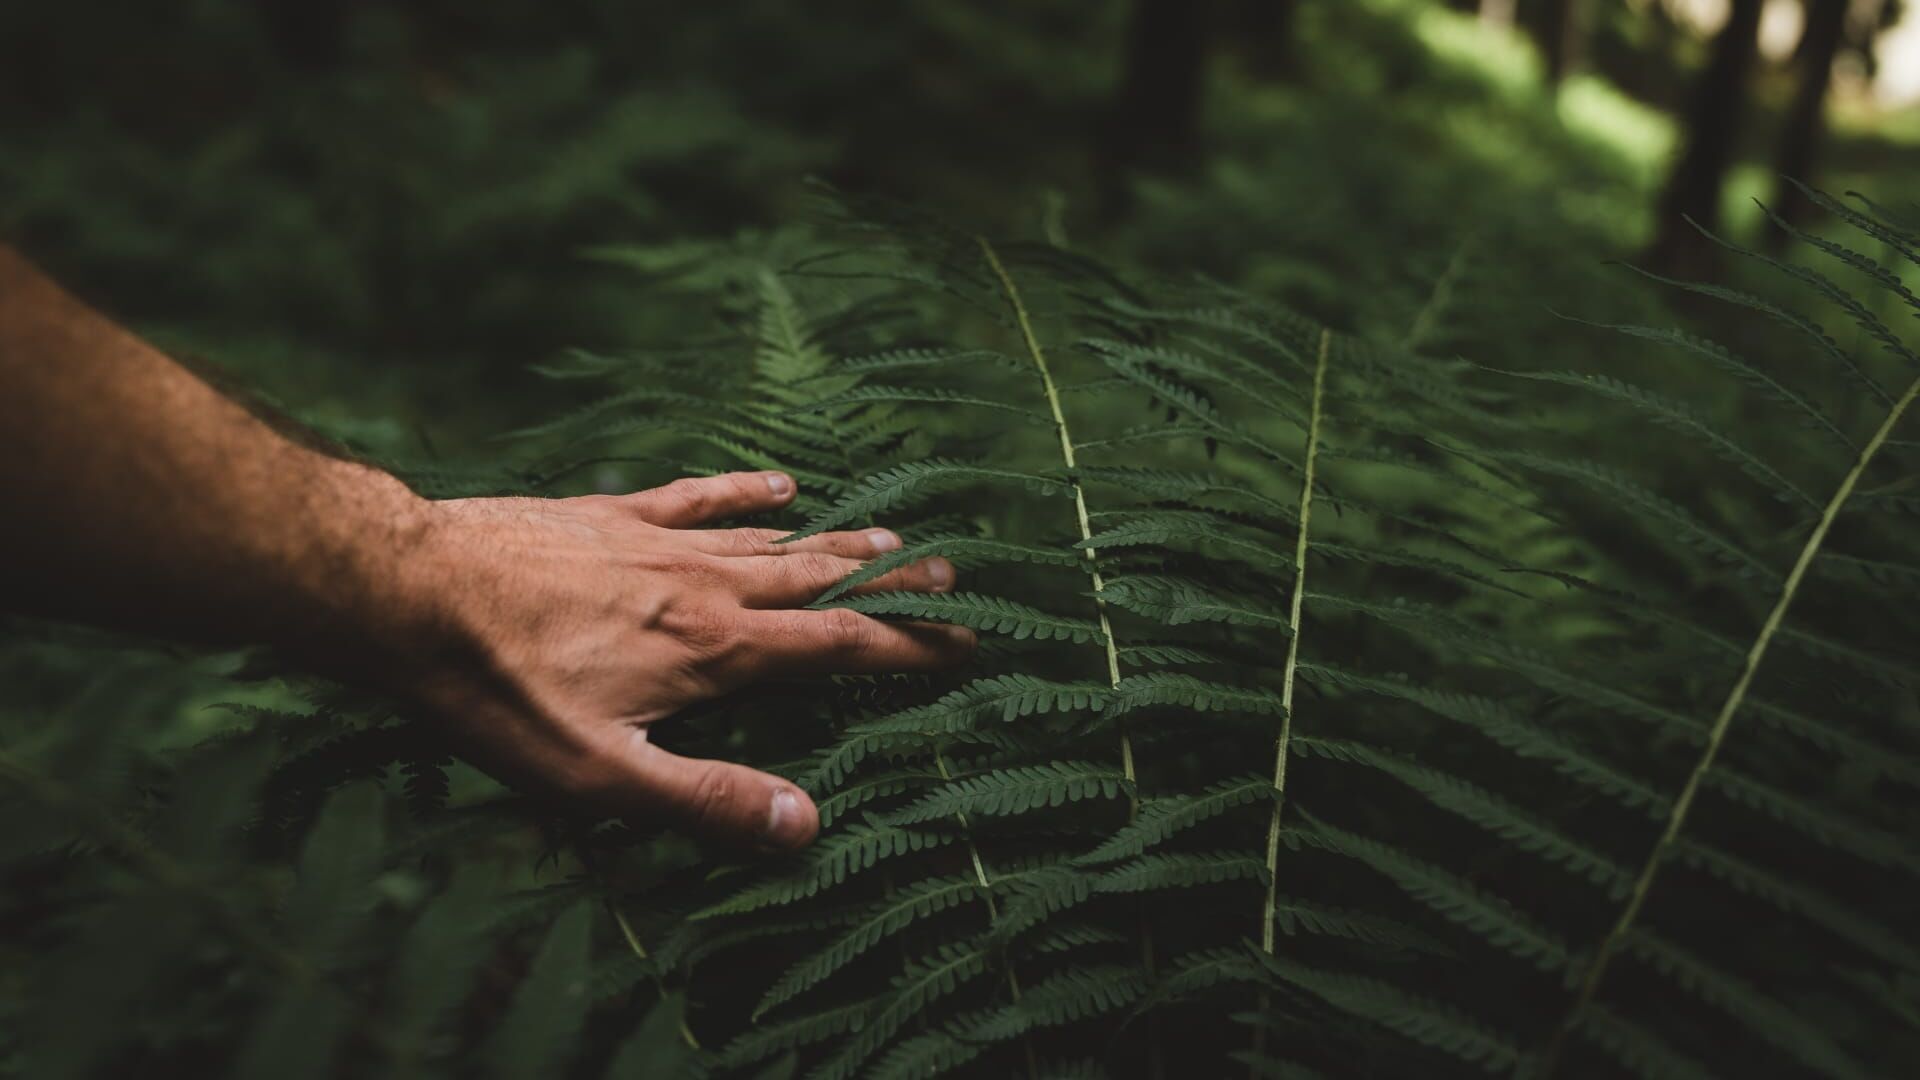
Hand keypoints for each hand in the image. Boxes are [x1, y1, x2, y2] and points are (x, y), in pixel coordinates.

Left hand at [401, 471, 971, 849]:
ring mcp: (660, 544)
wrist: (409, 593)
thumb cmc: (498, 695)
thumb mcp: (600, 777)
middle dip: (892, 585)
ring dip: (836, 542)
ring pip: (771, 541)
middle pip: (820, 583)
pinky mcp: (611, 516)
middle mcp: (705, 589)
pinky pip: (697, 497)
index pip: (837, 647)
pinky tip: (779, 485)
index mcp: (714, 652)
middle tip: (954, 578)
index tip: (965, 646)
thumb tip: (808, 824)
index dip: (907, 650)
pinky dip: (744, 493)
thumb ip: (706, 800)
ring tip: (890, 535)